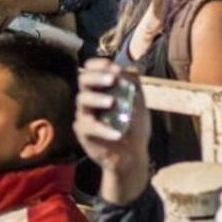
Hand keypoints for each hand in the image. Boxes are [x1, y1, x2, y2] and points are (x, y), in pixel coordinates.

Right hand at [74, 59, 150, 202]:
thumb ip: (134, 86)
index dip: (99, 65)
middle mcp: (90, 98)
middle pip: (83, 80)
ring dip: (97, 98)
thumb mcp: (139, 104)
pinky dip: (104, 129)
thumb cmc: (134, 127)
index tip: (112, 66)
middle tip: (112, 80)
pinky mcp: (83, 131)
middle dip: (97, 77)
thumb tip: (130, 67)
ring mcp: (85, 114)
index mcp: (102, 89)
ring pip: (82, 99)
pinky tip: (118, 133)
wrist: (133, 155)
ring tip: (113, 102)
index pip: (92, 70)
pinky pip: (89, 126)